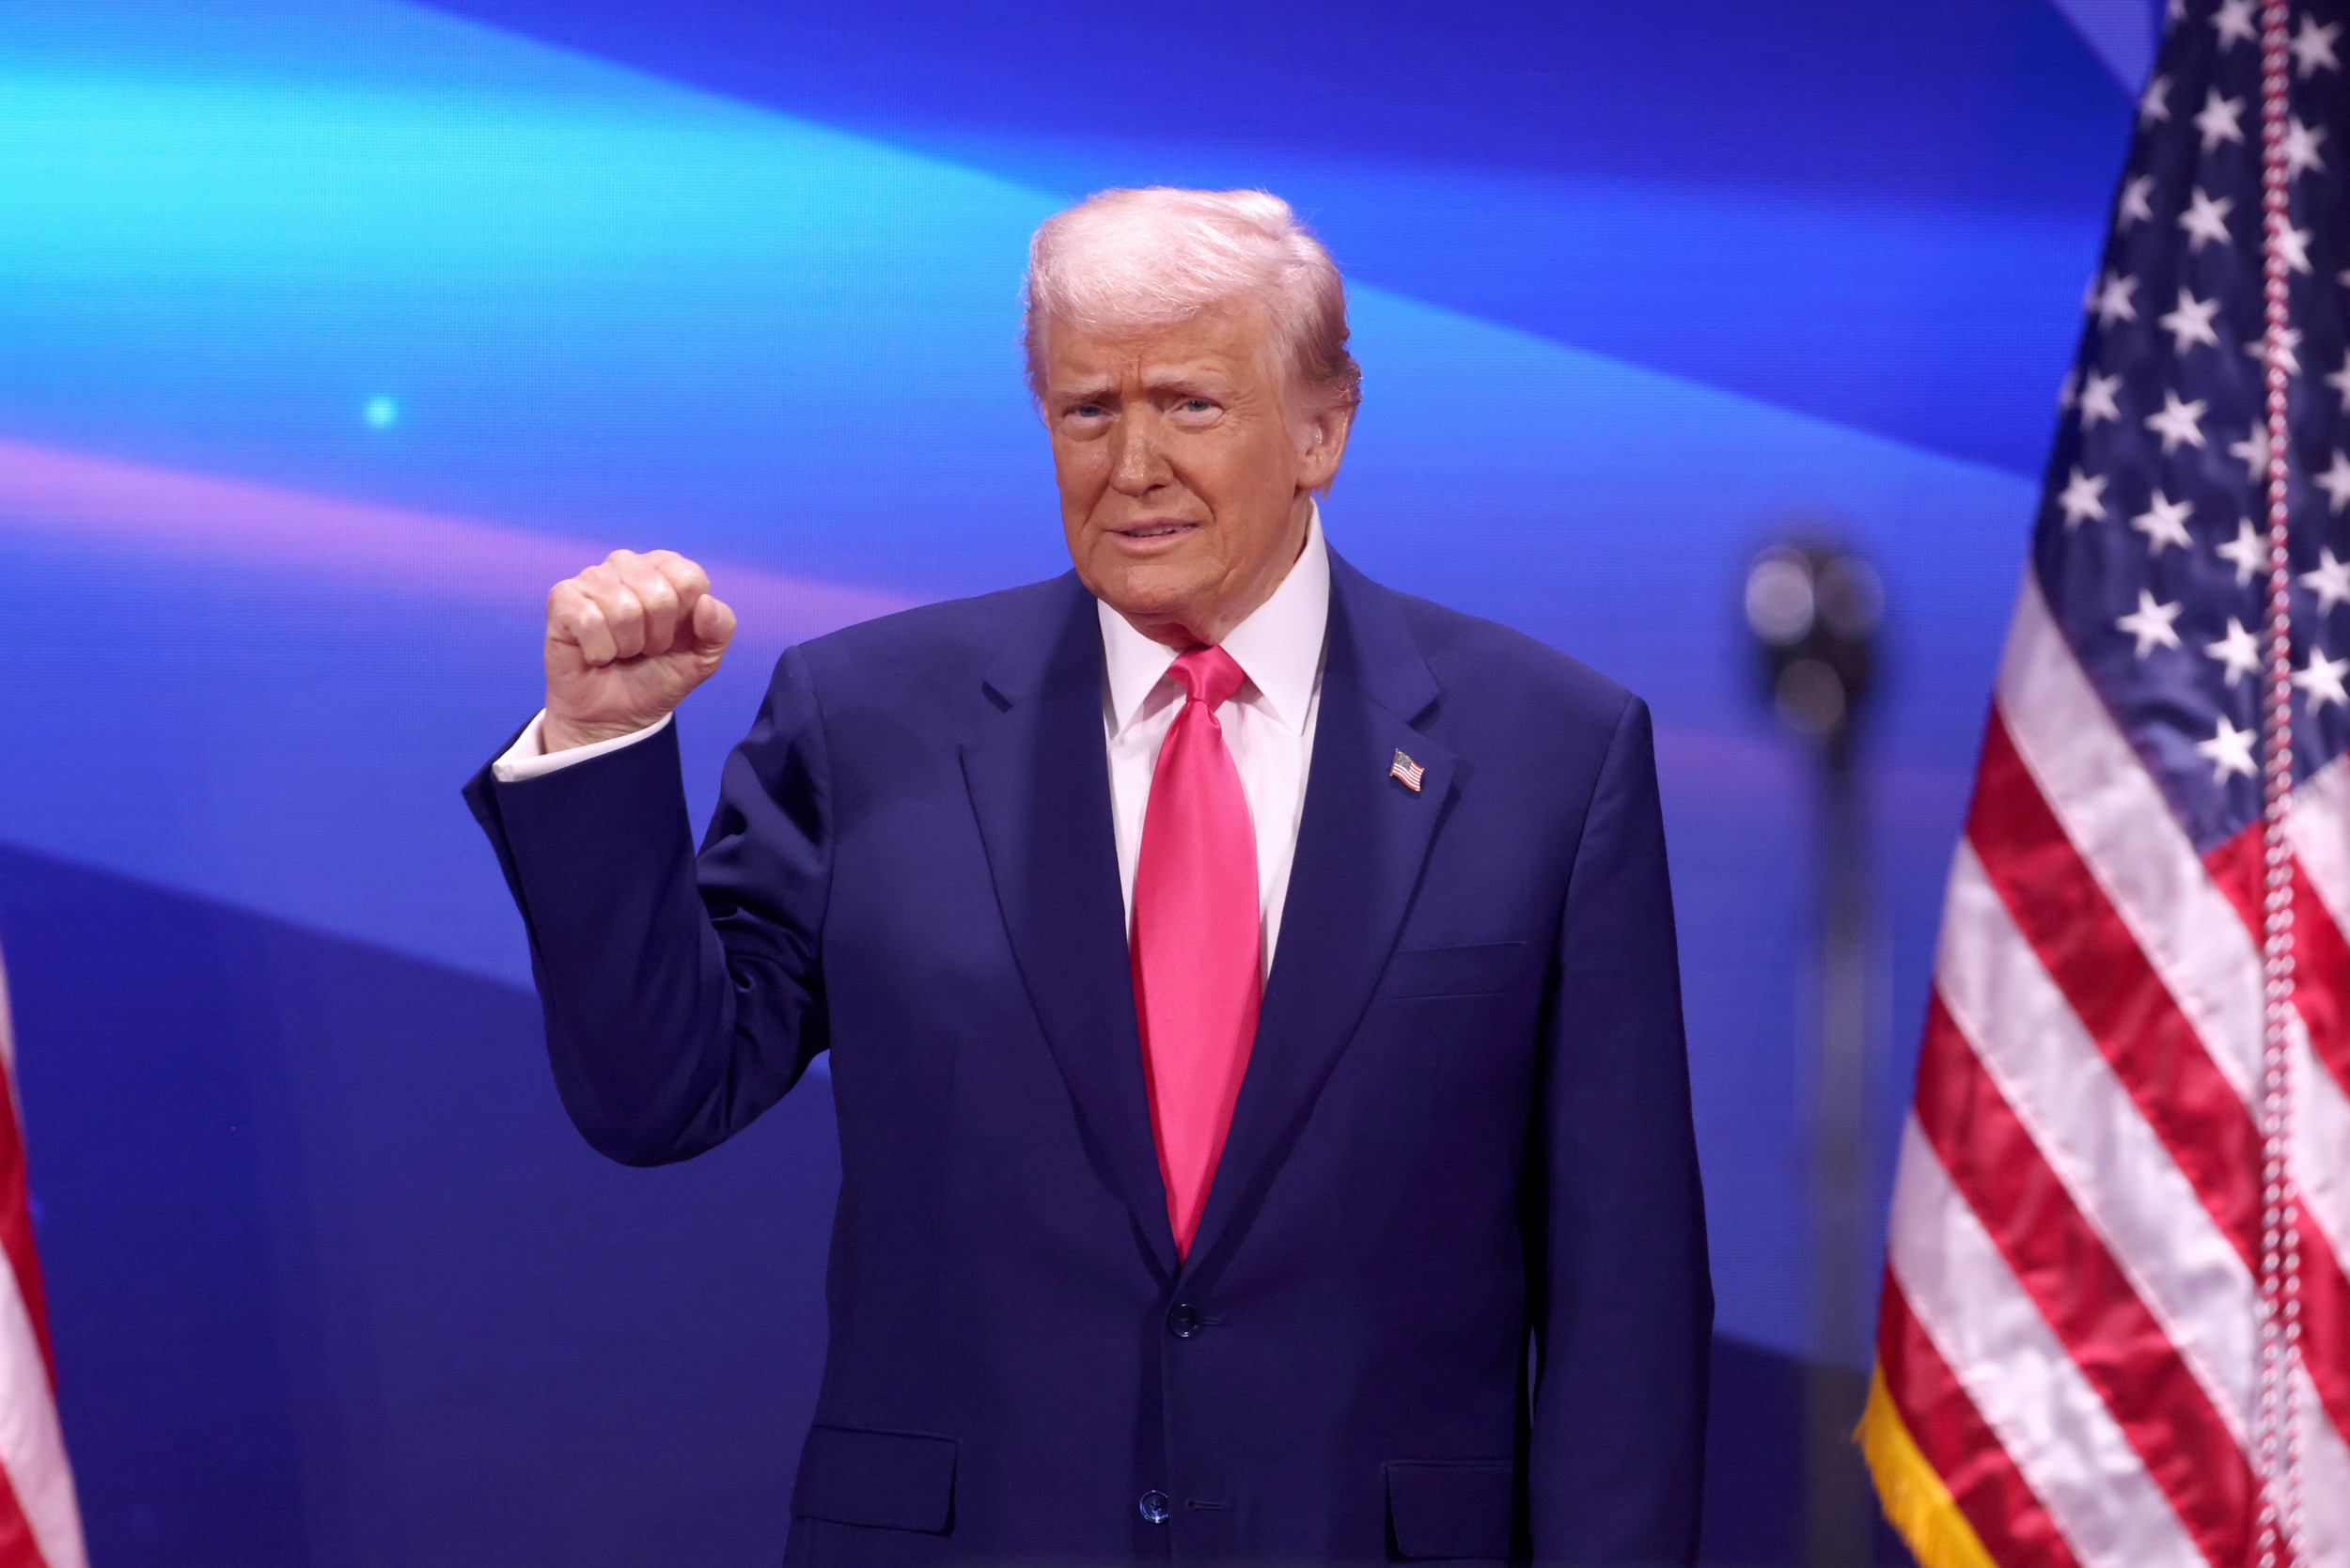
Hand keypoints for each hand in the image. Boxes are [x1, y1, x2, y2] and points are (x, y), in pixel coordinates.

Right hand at [542, 549, 735, 751]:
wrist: (614, 717)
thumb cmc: (655, 678)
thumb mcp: (703, 658)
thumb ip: (720, 628)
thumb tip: (705, 602)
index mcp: (665, 569)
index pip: (690, 578)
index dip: (685, 620)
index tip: (672, 638)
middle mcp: (627, 564)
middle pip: (660, 595)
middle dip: (656, 637)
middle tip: (643, 649)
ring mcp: (592, 578)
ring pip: (625, 609)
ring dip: (627, 646)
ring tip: (620, 651)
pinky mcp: (561, 598)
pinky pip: (590, 620)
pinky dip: (599, 650)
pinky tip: (595, 654)